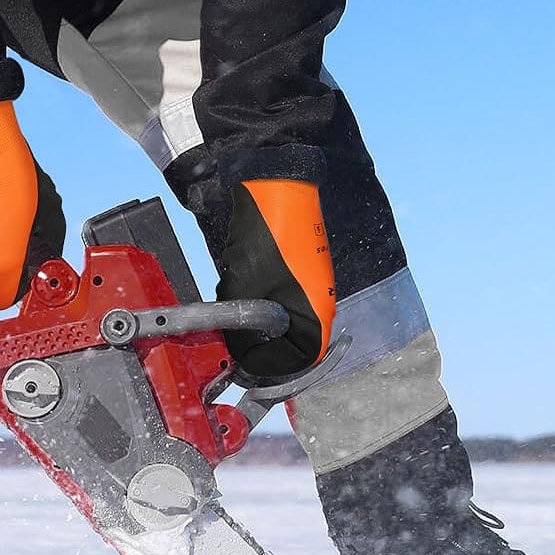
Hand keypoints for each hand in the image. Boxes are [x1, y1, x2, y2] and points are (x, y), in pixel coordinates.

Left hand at [217, 179, 336, 376]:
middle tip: (234, 335)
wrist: (275, 188)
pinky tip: (242, 284)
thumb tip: (237, 353)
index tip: (243, 363)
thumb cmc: (267, 237)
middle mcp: (320, 306)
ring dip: (256, 320)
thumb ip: (242, 330)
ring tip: (236, 301)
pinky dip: (258, 300)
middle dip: (259, 343)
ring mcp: (311, 288)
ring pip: (281, 322)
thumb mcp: (244, 292)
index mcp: (317, 317)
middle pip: (290, 344)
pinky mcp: (299, 274)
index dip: (268, 366)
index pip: (299, 362)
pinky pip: (278, 301)